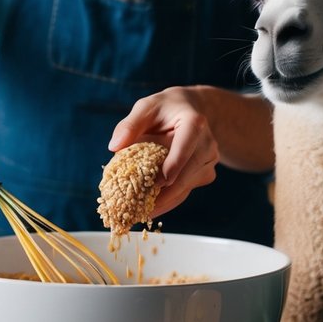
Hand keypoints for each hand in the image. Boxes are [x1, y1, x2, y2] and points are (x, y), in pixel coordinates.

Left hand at [109, 86, 219, 216]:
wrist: (192, 110)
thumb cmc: (165, 109)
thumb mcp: (146, 107)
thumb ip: (130, 125)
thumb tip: (114, 147)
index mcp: (194, 123)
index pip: (186, 145)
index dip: (174, 164)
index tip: (159, 182)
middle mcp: (207, 143)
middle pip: (187, 173)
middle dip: (164, 193)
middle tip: (140, 208)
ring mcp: (209, 161)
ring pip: (186, 187)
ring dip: (165, 202)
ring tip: (140, 214)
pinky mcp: (206, 174)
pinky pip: (186, 191)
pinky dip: (169, 201)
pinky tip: (150, 210)